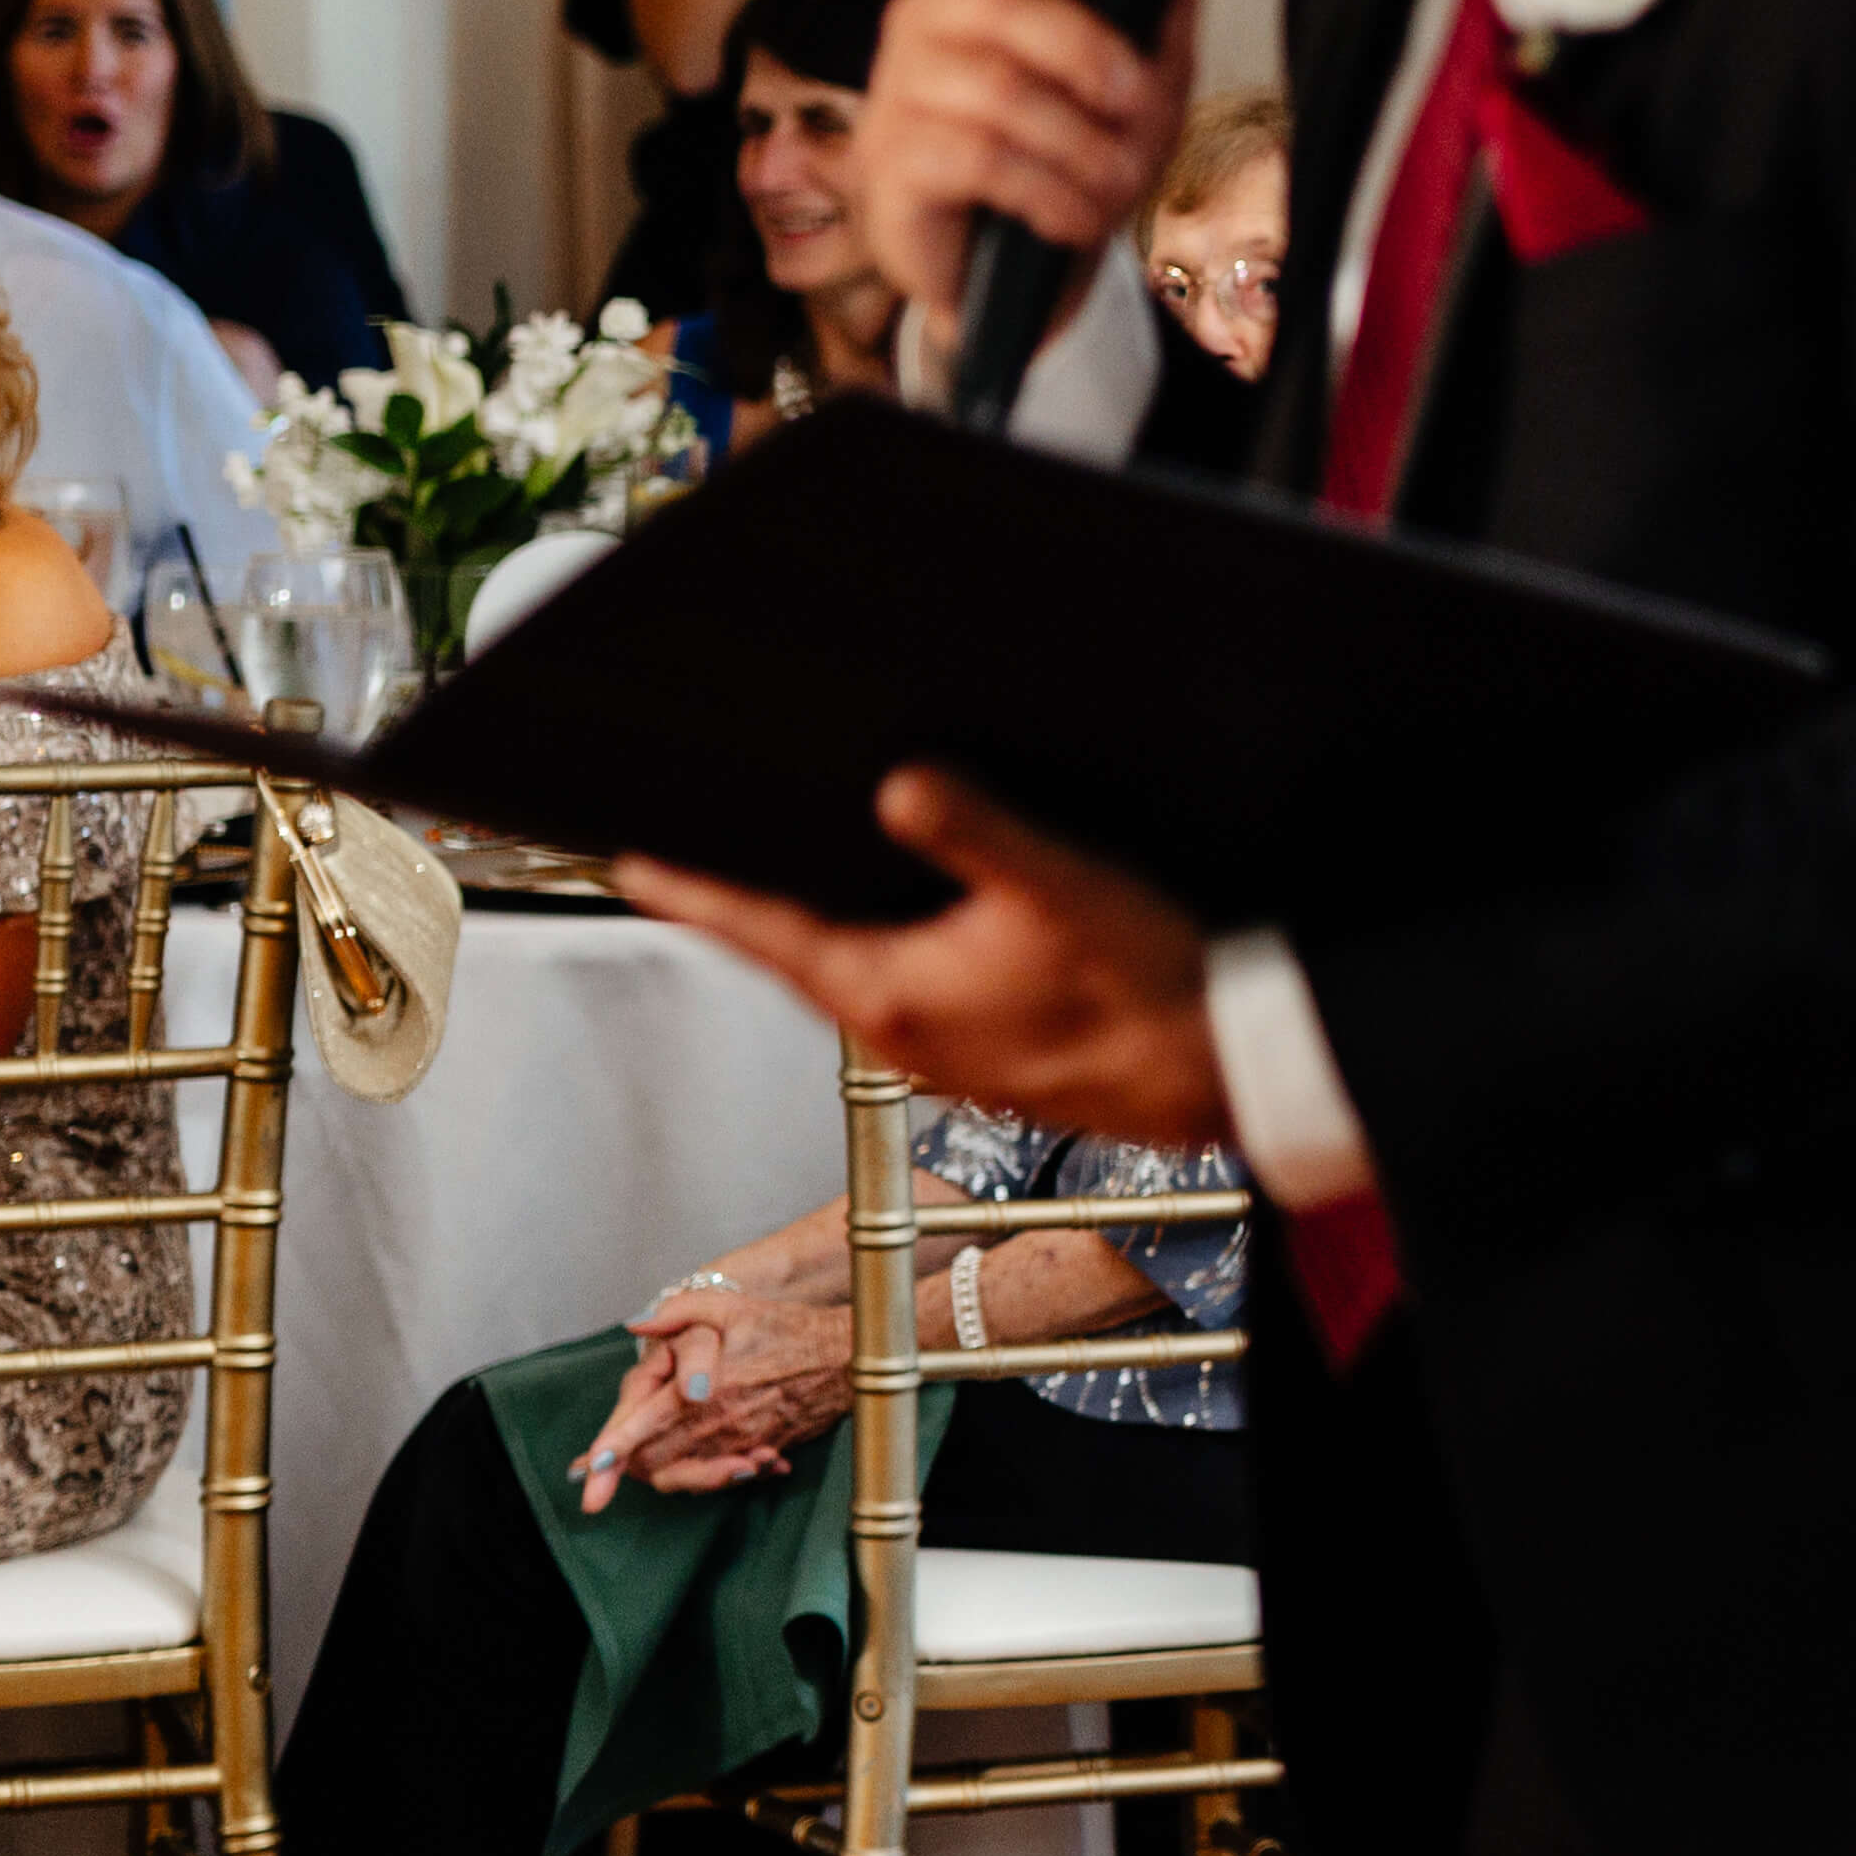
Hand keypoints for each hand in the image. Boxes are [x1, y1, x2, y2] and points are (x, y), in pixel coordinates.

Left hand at [570, 1281, 837, 1507]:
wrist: (849, 1359)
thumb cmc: (787, 1329)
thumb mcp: (729, 1307)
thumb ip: (676, 1313)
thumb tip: (636, 1325)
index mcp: (703, 1391)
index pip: (644, 1425)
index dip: (611, 1449)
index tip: (588, 1468)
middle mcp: (718, 1424)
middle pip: (656, 1462)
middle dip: (629, 1467)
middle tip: (606, 1468)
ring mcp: (742, 1442)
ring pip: (688, 1476)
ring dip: (665, 1474)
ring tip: (647, 1470)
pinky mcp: (763, 1450)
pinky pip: (723, 1475)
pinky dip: (707, 1474)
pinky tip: (709, 1463)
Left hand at [625, 772, 1236, 1150]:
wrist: (1222, 1072)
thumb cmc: (1148, 990)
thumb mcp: (1059, 884)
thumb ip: (975, 830)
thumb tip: (896, 784)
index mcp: (894, 992)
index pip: (764, 933)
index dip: (695, 895)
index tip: (632, 869)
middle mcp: (905, 1036)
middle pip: (800, 959)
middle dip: (755, 914)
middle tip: (702, 869)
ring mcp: (945, 1058)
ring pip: (856, 982)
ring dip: (824, 937)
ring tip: (799, 892)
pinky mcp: (989, 1063)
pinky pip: (910, 1001)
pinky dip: (891, 962)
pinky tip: (925, 934)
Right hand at [858, 0, 1180, 398]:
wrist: (1031, 274)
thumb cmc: (1075, 157)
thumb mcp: (1141, 82)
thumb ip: (1161, 7)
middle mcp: (927, 24)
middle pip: (992, 0)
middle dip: (1086, 53)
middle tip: (1139, 103)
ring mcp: (898, 93)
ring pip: (994, 90)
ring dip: (1079, 144)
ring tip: (1115, 181)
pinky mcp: (891, 166)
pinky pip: (974, 159)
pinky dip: (1046, 191)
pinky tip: (1073, 216)